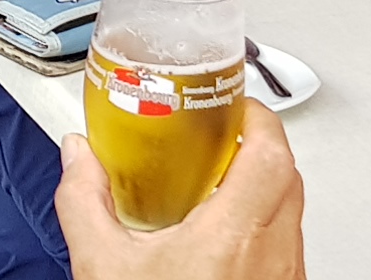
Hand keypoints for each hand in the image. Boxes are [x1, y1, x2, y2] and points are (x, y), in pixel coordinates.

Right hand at [54, 103, 306, 279]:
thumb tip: (77, 158)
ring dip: (264, 187)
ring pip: (293, 213)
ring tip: (222, 183)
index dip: (257, 117)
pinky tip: (226, 237)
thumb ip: (85, 201)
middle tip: (224, 136)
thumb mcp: (103, 267)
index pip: (271, 152)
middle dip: (258, 146)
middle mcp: (272, 256)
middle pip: (289, 176)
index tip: (232, 106)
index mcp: (232, 236)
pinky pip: (286, 247)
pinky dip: (264, 226)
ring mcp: (284, 278)